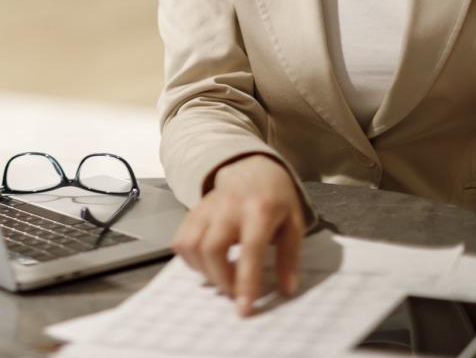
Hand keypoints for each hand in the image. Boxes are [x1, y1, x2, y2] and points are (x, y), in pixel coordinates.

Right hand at [171, 154, 304, 316]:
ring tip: (221, 277)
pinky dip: (189, 260)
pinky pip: (180, 240)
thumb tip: (286, 290)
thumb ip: (290, 257)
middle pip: (212, 249)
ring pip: (190, 245)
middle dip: (221, 279)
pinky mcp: (192, 211)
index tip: (244, 308)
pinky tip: (207, 264)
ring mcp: (206, 207)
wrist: (252, 167)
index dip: (246, 281)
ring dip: (203, 271)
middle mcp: (229, 207)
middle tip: (234, 291)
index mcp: (260, 210)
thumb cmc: (276, 198)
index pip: (250, 250)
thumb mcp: (294, 224)